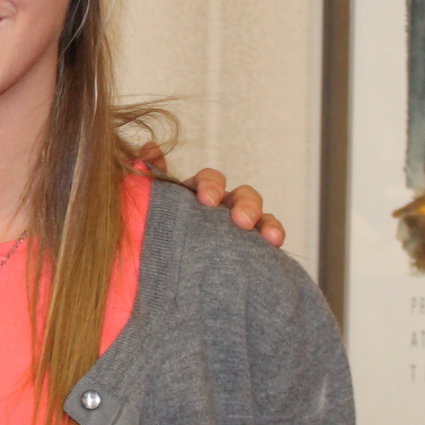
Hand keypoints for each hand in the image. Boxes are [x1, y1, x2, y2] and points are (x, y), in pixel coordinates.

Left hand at [139, 145, 285, 248]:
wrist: (163, 278)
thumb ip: (149, 177)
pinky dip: (275, 236)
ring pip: (261, 217)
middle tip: (241, 221)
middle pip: (242, 195)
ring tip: (271, 237)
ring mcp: (239, 229)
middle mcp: (222, 209)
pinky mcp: (250, 250)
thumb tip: (151, 146)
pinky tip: (276, 243)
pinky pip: (269, 239)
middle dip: (245, 204)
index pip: (209, 180)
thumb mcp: (148, 207)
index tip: (207, 201)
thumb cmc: (156, 237)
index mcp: (198, 196)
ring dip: (267, 221)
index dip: (211, 185)